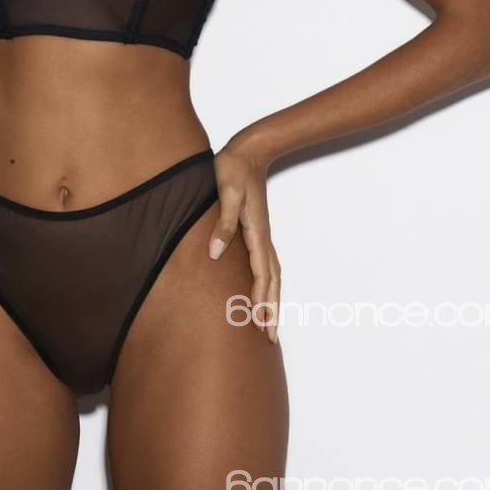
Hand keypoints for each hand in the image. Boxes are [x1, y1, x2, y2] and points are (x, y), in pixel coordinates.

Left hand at [209, 144, 280, 342]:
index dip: (260, 299)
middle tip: (271, 337)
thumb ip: (223, 223)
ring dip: (272, 299)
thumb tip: (216, 253)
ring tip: (270, 323)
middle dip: (272, 309)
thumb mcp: (226, 193)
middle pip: (272, 280)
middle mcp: (262, 237)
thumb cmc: (233, 169)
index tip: (259, 322)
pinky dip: (268, 283)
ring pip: (272, 274)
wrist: (248, 152)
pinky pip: (267, 264)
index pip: (261, 273)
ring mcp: (262, 235)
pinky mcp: (256, 231)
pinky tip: (262, 291)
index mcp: (255, 232)